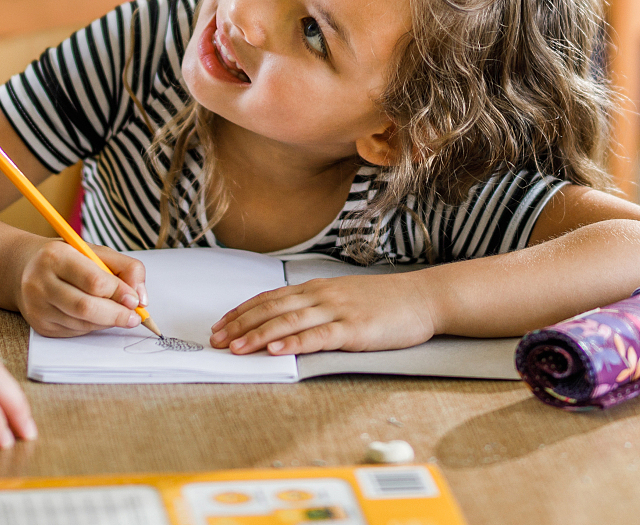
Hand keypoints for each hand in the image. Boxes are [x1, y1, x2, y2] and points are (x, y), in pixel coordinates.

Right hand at [15, 237, 148, 337]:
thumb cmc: (68, 259)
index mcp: (56, 257)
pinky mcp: (40, 325)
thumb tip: (141, 297)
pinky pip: (74, 332)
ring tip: (118, 314)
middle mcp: (41, 282)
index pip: (94, 281)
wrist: (26, 269)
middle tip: (135, 318)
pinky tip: (96, 316)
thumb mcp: (97, 252)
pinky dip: (92, 326)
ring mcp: (37, 307)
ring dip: (106, 322)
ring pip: (81, 323)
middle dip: (116, 315)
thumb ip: (126, 268)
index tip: (136, 300)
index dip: (119, 293)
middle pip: (86, 307)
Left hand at [210, 272, 436, 355]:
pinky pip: (320, 336)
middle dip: (240, 325)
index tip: (219, 325)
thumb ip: (317, 306)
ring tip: (236, 348)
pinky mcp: (355, 329)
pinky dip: (295, 343)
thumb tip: (287, 320)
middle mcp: (323, 296)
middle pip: (272, 309)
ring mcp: (338, 311)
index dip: (242, 312)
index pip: (270, 297)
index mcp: (318, 288)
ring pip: (290, 322)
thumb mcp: (345, 297)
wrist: (423, 298)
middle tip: (216, 341)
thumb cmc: (385, 302)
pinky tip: (278, 351)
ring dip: (259, 335)